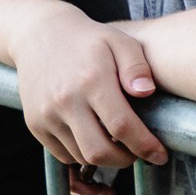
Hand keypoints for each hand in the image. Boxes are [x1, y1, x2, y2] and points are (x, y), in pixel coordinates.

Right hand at [16, 10, 166, 174]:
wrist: (39, 34)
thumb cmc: (88, 39)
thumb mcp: (119, 41)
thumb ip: (137, 67)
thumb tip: (148, 92)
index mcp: (92, 80)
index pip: (122, 126)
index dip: (145, 146)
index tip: (160, 155)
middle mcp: (65, 101)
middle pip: (99, 152)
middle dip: (125, 160)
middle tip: (138, 151)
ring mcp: (46, 115)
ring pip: (81, 156)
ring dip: (104, 158)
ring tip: (118, 142)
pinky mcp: (34, 124)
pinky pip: (63, 154)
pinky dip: (83, 154)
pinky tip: (95, 138)